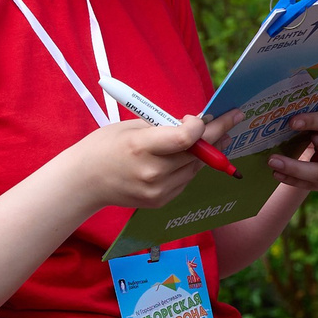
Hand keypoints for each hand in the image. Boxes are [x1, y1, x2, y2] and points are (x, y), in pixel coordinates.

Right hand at [67, 109, 241, 211]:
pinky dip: (190, 166)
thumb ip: (164, 126)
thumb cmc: (105, 146)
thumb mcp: (131, 126)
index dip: (202, 125)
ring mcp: (158, 189)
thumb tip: (198, 123)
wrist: (85, 181)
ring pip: (196, 167)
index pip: (186, 137)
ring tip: (217, 136)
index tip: (205, 116)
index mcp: (141, 147)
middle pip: (198, 152)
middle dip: (217, 133)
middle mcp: (152, 171)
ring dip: (207, 151)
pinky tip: (189, 156)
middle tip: (232, 118)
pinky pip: (186, 180)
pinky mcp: (160, 200)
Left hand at [268, 107, 317, 191]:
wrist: (315, 144)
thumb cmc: (313, 124)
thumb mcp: (313, 116)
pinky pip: (313, 184)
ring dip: (297, 169)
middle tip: (305, 139)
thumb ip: (306, 114)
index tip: (293, 122)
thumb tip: (280, 112)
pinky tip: (277, 173)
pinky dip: (293, 179)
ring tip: (273, 162)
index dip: (316, 120)